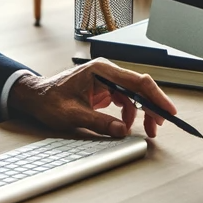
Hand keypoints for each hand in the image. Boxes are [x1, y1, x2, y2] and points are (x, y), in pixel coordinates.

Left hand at [7, 58, 177, 138]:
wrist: (35, 96)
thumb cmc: (49, 100)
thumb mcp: (74, 114)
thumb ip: (100, 122)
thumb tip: (123, 131)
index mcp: (100, 71)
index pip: (137, 81)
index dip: (155, 96)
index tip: (168, 110)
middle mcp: (105, 72)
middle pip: (139, 87)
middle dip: (152, 107)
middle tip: (160, 126)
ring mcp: (105, 80)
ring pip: (134, 94)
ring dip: (142, 112)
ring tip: (148, 130)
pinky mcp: (103, 89)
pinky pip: (125, 99)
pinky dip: (131, 113)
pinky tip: (128, 125)